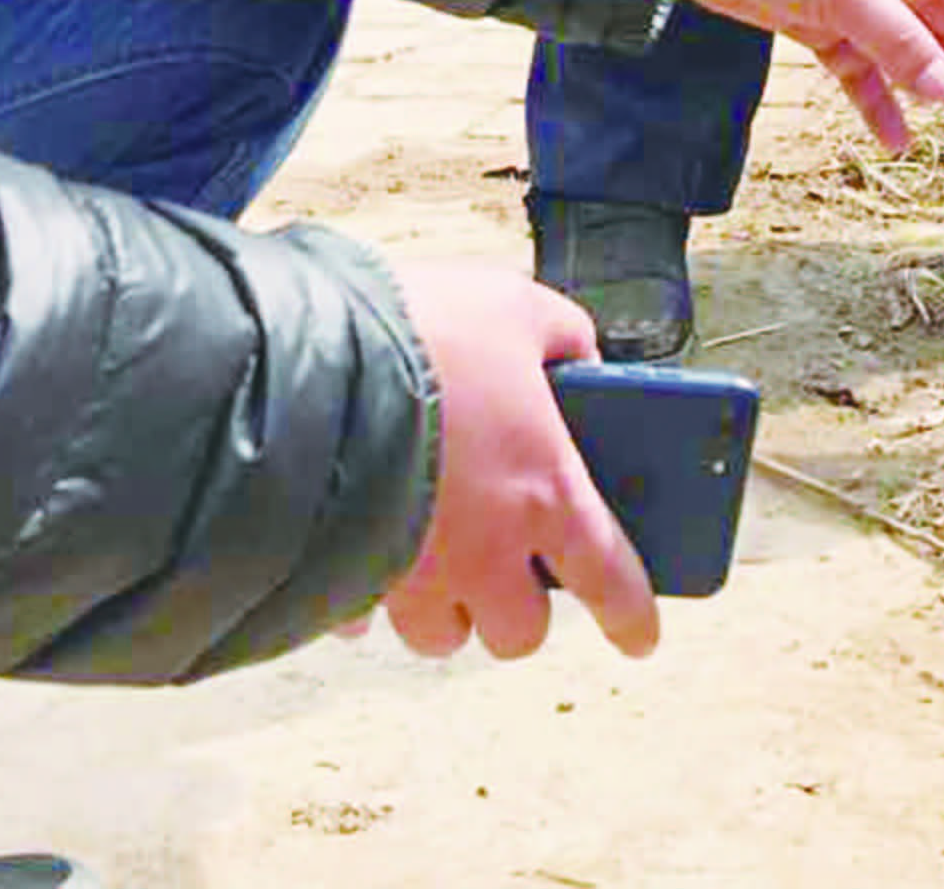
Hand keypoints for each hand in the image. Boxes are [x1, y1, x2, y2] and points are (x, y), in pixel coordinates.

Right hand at [370, 261, 656, 662]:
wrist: (304, 357)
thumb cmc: (422, 330)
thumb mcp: (515, 305)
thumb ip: (562, 337)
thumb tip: (578, 358)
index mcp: (543, 493)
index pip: (609, 579)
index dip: (631, 617)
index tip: (639, 639)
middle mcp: (482, 553)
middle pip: (518, 632)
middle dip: (517, 607)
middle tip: (508, 563)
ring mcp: (409, 572)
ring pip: (440, 635)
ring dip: (448, 607)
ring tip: (440, 558)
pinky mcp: (343, 573)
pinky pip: (360, 614)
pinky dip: (370, 591)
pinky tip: (368, 547)